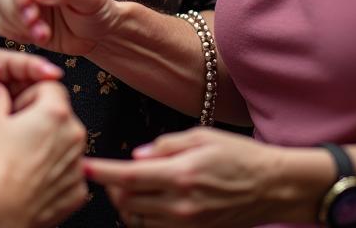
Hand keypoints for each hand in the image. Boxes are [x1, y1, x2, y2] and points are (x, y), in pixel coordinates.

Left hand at [0, 48, 64, 176]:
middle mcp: (0, 85)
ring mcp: (4, 110)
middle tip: (60, 100)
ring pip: (32, 107)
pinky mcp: (5, 134)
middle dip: (46, 89)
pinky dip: (37, 134)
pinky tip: (48, 140)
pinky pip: (25, 131)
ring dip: (44, 112)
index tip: (52, 73)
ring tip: (57, 120)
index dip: (35, 67)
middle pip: (31, 83)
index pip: (17, 62)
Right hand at [0, 79, 89, 227]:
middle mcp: (73, 136)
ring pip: (66, 145)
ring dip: (50, 147)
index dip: (31, 95)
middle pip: (61, 116)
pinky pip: (68, 174)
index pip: (50, 87)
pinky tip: (33, 178)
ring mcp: (77, 165)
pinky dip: (55, 174)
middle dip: (42, 121)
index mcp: (55, 113)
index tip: (18, 108)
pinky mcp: (77, 191)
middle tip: (18, 134)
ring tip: (23, 159)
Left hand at [85, 128, 295, 226]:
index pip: (129, 176)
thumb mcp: (201, 136)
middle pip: (127, 201)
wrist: (272, 187)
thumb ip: (165, 146)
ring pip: (138, 219)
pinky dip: (144, 215)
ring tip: (130, 183)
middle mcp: (181, 205)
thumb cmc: (238, 155)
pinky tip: (149, 198)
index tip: (83, 166)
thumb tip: (136, 156)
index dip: (102, 172)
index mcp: (180, 175)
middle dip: (112, 186)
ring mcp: (187, 224)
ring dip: (127, 202)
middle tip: (110, 171)